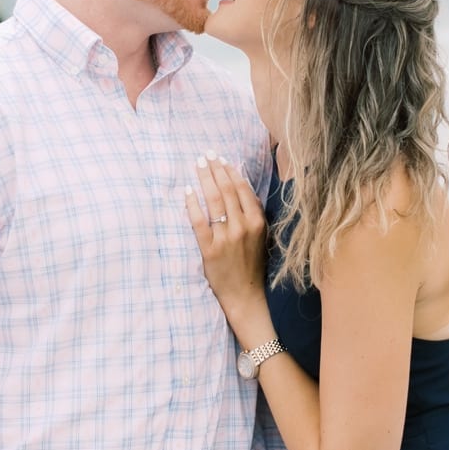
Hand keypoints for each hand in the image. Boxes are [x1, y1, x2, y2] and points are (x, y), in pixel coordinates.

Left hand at [184, 153, 267, 329]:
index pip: (242, 189)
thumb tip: (241, 186)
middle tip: (206, 155)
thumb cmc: (251, 264)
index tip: (221, 158)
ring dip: (205, 179)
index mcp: (257, 222)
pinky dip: (193, 204)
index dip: (230, 171)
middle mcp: (243, 226)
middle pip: (227, 190)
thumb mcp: (260, 236)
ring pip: (214, 200)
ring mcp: (226, 237)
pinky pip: (199, 221)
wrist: (245, 294)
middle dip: (215, 169)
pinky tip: (188, 191)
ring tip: (198, 165)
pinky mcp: (210, 249)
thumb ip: (253, 213)